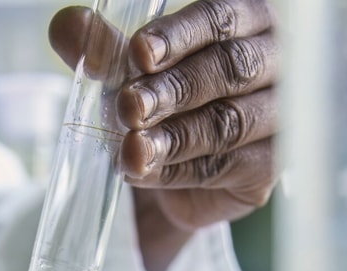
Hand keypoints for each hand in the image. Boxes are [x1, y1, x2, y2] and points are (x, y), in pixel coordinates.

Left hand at [51, 0, 278, 270]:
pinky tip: (142, 170)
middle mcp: (275, 63)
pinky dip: (175, 169)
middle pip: (229, 70)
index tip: (139, 54)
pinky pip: (221, 167)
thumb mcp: (127, 70)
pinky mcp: (266, 167)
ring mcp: (277, 117)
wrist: (169, 175)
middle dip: (172, 90)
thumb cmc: (159, 102)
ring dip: (173, 137)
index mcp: (248, 20)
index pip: (220, 18)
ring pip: (226, 123)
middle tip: (128, 107)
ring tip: (130, 148)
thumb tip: (69, 25)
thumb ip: (105, 47)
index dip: (179, 36)